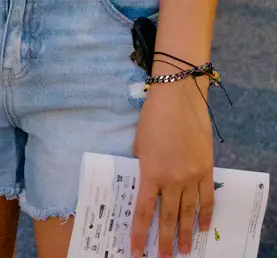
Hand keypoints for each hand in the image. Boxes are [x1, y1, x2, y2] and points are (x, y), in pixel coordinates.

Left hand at [131, 79, 214, 256]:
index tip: (135, 251)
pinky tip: (201, 228)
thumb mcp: (138, 145)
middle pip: (168, 217)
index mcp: (151, 173)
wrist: (179, 101)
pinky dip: (205, 215)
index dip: (140, 234)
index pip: (144, 211)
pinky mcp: (207, 171)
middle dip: (164, 241)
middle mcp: (173, 180)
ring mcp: (192, 177)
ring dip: (185, 233)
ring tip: (183, 251)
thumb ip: (142, 167)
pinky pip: (207, 199)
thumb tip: (146, 184)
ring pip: (189, 213)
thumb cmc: (152, 118)